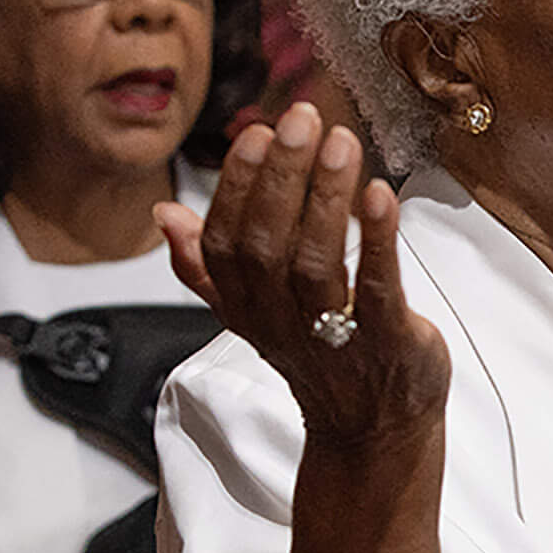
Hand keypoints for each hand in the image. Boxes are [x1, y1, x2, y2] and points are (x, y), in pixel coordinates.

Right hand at [159, 103, 450, 445]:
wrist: (374, 432)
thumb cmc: (320, 360)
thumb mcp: (254, 317)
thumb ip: (206, 269)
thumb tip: (165, 215)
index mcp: (246, 307)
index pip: (226, 241)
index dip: (236, 186)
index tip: (255, 134)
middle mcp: (281, 320)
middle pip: (267, 243)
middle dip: (281, 176)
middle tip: (302, 120)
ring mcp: (334, 334)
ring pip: (316, 261)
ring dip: (327, 197)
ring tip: (342, 144)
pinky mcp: (387, 341)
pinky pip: (378, 286)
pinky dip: (378, 239)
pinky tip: (381, 194)